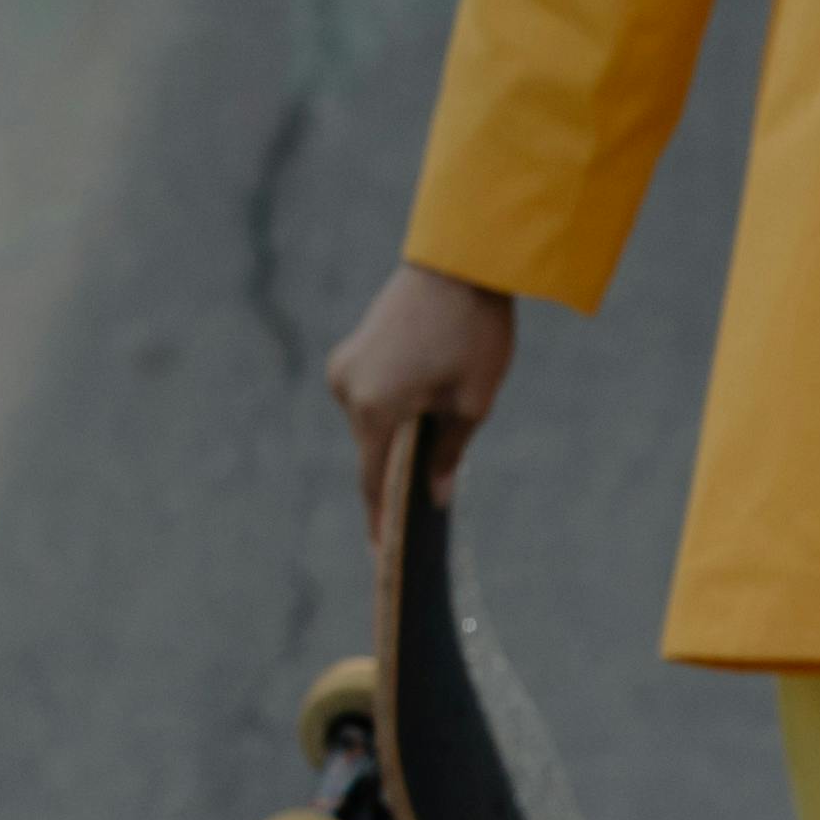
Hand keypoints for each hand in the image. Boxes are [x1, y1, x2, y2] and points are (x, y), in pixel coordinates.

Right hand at [323, 264, 516, 548]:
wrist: (460, 260)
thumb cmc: (474, 331)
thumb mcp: (474, 401)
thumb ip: (449, 453)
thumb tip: (434, 494)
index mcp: (374, 409)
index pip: (374, 482)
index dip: (380, 522)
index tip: (384, 558)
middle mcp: (347, 390)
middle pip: (373, 452)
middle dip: (397, 476)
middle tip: (425, 514)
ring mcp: (345, 368)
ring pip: (373, 423)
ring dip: (399, 439)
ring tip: (432, 460)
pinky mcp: (353, 351)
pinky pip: (372, 397)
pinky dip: (394, 412)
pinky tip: (425, 416)